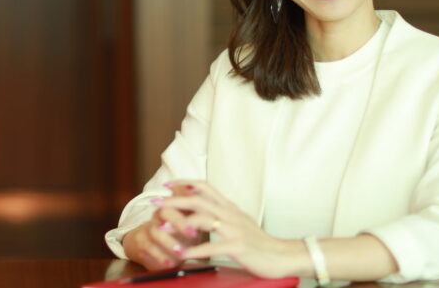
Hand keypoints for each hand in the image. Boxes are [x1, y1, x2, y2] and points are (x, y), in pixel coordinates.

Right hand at [122, 185, 205, 269]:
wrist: (151, 245)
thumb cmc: (177, 233)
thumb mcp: (191, 223)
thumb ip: (200, 215)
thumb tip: (216, 215)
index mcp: (172, 205)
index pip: (177, 196)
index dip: (188, 202)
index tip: (203, 212)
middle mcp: (159, 214)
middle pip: (165, 211)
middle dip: (180, 222)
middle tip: (193, 234)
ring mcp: (148, 228)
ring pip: (156, 231)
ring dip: (170, 242)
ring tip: (182, 253)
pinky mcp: (141, 243)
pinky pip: (149, 248)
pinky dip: (161, 257)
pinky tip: (170, 263)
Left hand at [159, 180, 303, 277]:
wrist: (283, 255)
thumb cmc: (260, 242)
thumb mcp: (240, 222)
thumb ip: (223, 214)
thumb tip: (204, 209)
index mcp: (230, 207)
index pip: (205, 187)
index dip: (185, 183)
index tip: (167, 185)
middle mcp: (231, 214)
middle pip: (198, 199)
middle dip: (174, 200)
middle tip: (155, 204)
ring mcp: (234, 229)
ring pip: (203, 218)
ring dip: (179, 223)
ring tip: (162, 229)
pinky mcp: (238, 246)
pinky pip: (212, 246)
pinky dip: (194, 250)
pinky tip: (182, 254)